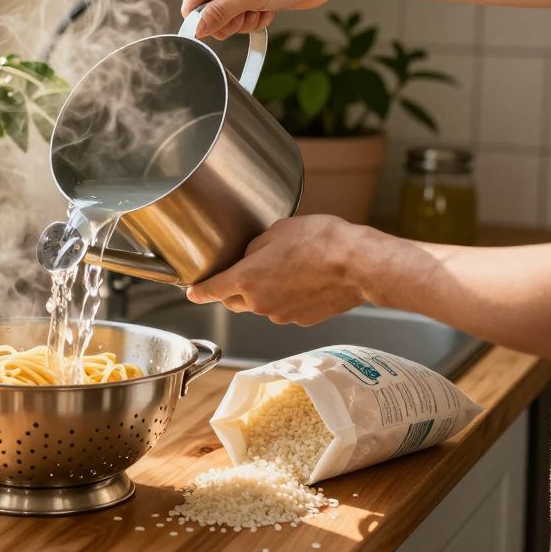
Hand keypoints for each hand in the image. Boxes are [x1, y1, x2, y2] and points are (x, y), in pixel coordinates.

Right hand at [182, 0, 340, 39]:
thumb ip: (218, 14)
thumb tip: (196, 30)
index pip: (192, 4)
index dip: (205, 20)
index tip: (225, 23)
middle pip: (209, 15)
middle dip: (230, 21)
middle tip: (248, 12)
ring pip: (227, 20)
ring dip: (245, 21)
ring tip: (262, 7)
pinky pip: (243, 19)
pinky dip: (256, 19)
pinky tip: (269, 8)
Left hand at [185, 215, 379, 325]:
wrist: (359, 265)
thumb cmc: (320, 242)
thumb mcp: (278, 231)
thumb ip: (255, 247)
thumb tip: (251, 256)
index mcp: (246, 279)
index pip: (211, 290)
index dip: (199, 291)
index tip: (192, 293)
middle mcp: (259, 303)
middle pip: (234, 301)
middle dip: (232, 289)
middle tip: (244, 272)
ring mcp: (281, 315)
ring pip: (261, 305)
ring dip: (264, 292)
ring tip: (286, 269)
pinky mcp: (302, 320)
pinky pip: (284, 309)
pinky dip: (287, 298)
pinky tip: (303, 281)